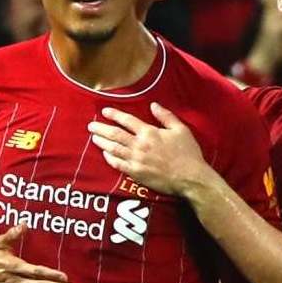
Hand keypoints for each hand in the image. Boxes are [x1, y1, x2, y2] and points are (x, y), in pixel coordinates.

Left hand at [88, 102, 212, 200]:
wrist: (190, 177)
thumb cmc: (188, 153)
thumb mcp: (181, 130)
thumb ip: (166, 116)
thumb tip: (153, 105)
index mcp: (149, 132)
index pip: (127, 120)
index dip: (114, 115)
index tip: (104, 112)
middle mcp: (140, 145)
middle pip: (115, 134)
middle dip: (101, 128)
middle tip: (91, 126)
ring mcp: (136, 160)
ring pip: (113, 148)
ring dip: (102, 142)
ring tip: (93, 138)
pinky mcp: (136, 173)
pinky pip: (118, 165)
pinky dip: (110, 158)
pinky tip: (105, 154)